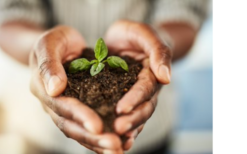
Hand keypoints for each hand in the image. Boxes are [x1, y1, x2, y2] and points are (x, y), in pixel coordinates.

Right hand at [29, 26, 122, 153]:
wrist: (60, 45)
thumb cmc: (54, 41)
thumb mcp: (49, 43)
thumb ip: (49, 64)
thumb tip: (55, 89)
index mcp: (42, 88)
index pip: (60, 106)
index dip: (78, 116)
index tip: (97, 126)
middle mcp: (52, 104)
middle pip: (70, 125)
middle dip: (92, 137)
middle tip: (114, 145)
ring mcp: (65, 109)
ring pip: (80, 130)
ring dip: (98, 143)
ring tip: (119, 150)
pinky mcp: (78, 109)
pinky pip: (88, 126)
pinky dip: (100, 137)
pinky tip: (119, 144)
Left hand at [104, 20, 171, 149]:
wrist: (126, 38)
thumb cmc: (136, 34)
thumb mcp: (145, 34)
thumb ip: (158, 52)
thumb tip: (166, 78)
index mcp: (151, 74)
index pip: (145, 89)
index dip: (135, 99)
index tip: (122, 109)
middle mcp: (145, 90)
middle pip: (142, 108)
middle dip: (131, 120)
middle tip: (117, 129)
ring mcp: (134, 97)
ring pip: (134, 117)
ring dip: (126, 129)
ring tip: (113, 139)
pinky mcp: (121, 100)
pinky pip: (123, 116)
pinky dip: (120, 129)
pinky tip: (109, 140)